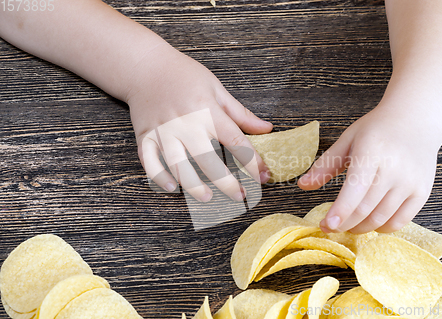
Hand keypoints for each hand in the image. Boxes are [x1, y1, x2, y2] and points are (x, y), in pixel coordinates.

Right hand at [127, 43, 272, 201]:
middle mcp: (185, 123)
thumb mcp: (217, 88)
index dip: (252, 162)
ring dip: (194, 186)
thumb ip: (241, 113)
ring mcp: (163, 131)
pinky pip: (150, 162)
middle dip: (226, 182)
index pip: (235, 142)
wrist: (145, 66)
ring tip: (208, 198)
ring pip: (179, 166)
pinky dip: (160, 178)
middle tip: (240, 196)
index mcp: (207, 110)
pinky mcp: (145, 136)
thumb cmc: (184, 75)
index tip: (262, 177)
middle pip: (208, 160)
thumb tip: (267, 129)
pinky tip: (173, 188)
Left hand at [298, 101, 441, 232]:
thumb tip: (302, 185)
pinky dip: (382, 228)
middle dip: (344, 224)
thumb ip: (325, 165)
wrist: (416, 119)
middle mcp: (394, 168)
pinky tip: (369, 222)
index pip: (355, 189)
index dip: (340, 211)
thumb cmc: (377, 130)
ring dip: (360, 228)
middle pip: (365, 208)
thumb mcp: (348, 140)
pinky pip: (400, 221)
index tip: (326, 225)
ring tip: (348, 224)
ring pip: (381, 218)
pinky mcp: (422, 192)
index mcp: (372, 152)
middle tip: (329, 227)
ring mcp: (411, 182)